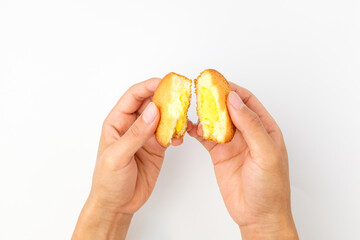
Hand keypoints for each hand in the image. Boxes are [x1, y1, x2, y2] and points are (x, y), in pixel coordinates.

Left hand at [72, 78, 181, 239]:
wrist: (118, 204)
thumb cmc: (108, 180)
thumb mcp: (119, 155)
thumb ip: (137, 133)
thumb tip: (154, 110)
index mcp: (117, 121)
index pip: (134, 96)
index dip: (149, 87)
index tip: (165, 82)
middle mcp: (133, 125)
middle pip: (151, 103)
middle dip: (166, 98)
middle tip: (181, 96)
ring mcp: (146, 136)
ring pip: (163, 117)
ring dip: (174, 116)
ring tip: (183, 118)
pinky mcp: (157, 147)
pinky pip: (170, 134)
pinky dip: (177, 133)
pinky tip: (179, 139)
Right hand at [187, 83, 297, 238]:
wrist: (258, 215)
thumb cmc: (270, 187)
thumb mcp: (265, 153)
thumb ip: (251, 125)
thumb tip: (234, 101)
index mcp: (264, 128)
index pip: (247, 101)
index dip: (232, 90)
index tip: (216, 82)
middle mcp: (248, 133)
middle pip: (229, 108)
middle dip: (215, 98)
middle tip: (200, 91)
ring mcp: (232, 143)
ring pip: (216, 121)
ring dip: (205, 113)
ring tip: (192, 107)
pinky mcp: (219, 154)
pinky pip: (206, 137)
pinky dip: (197, 130)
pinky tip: (190, 127)